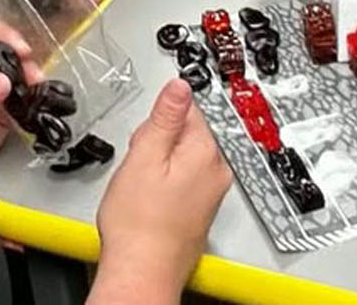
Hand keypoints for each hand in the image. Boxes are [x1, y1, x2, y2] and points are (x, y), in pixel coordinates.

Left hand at [0, 15, 44, 177]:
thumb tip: (0, 82)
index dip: (1, 33)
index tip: (18, 47)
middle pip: (2, 47)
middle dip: (21, 56)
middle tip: (31, 70)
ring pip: (16, 69)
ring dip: (29, 75)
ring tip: (35, 85)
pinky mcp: (1, 105)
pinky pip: (21, 93)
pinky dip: (31, 94)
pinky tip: (34, 99)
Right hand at [94, 79, 231, 297]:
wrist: (142, 272)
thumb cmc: (140, 224)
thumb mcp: (144, 156)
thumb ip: (165, 116)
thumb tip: (180, 85)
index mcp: (206, 152)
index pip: (189, 109)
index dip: (159, 119)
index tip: (146, 137)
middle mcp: (216, 171)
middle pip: (187, 134)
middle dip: (159, 142)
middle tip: (140, 166)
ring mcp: (211, 193)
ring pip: (182, 159)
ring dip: (160, 166)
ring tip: (141, 187)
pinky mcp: (200, 210)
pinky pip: (182, 182)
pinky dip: (164, 186)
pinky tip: (148, 202)